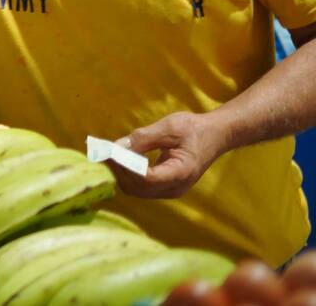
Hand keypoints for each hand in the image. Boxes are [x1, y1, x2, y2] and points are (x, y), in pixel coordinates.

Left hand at [112, 111, 227, 198]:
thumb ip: (144, 138)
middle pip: (138, 188)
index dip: (124, 167)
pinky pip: (142, 186)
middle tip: (103, 152)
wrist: (215, 135)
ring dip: (121, 174)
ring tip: (108, 154)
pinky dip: (128, 174)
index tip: (108, 152)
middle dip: (118, 171)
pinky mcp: (166, 186)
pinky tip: (120, 159)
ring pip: (137, 190)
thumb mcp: (169, 128)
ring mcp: (171, 190)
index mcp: (180, 173)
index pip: (145, 178)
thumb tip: (118, 146)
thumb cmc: (194, 129)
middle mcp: (175, 187)